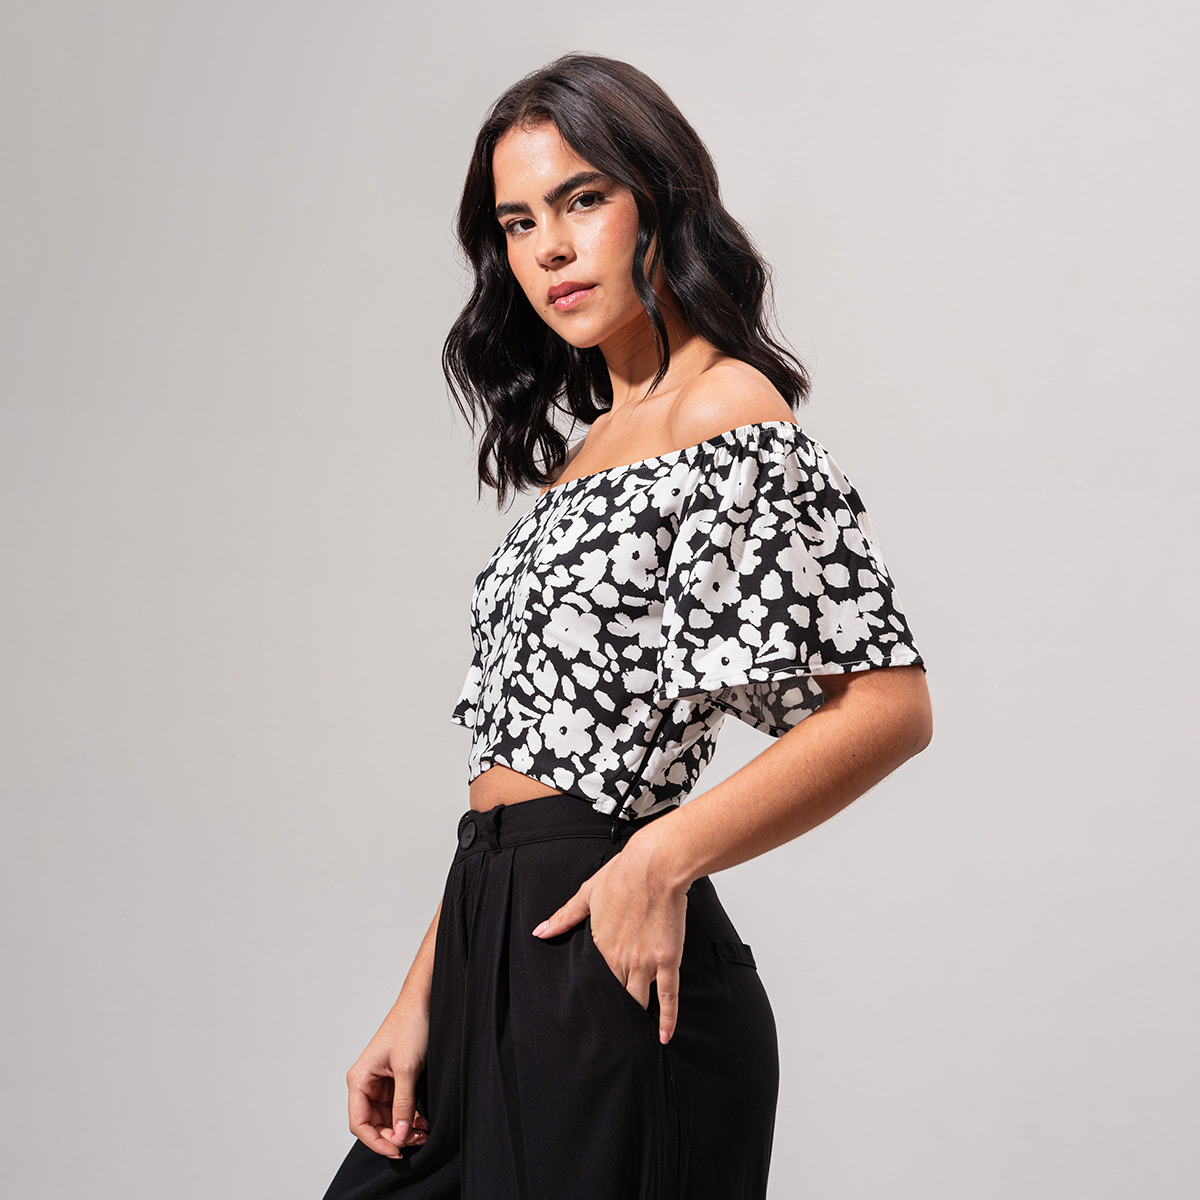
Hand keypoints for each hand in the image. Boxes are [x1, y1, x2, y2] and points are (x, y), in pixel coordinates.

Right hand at [345, 995, 431, 1157]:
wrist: (423, 1003)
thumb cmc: (410, 1026)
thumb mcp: (408, 1068)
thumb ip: (403, 1104)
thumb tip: (398, 1135)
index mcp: (359, 1079)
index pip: (359, 1123)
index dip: (376, 1141)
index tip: (397, 1150)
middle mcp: (366, 1083)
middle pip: (373, 1124)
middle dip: (393, 1136)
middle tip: (416, 1141)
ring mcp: (381, 1083)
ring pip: (387, 1118)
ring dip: (403, 1129)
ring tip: (422, 1134)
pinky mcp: (395, 1080)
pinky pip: (398, 1107)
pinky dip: (408, 1118)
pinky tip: (422, 1122)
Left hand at [531, 833, 688, 1043]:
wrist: (656, 866)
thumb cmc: (624, 874)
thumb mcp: (587, 893)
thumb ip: (564, 917)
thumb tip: (540, 931)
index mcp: (600, 945)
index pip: (590, 981)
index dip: (588, 998)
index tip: (583, 1015)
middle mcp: (620, 959)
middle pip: (613, 996)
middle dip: (610, 1015)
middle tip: (607, 1037)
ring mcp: (645, 962)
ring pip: (637, 1000)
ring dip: (633, 1019)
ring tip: (631, 1040)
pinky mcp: (667, 959)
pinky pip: (668, 995)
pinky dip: (667, 1018)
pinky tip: (663, 1034)